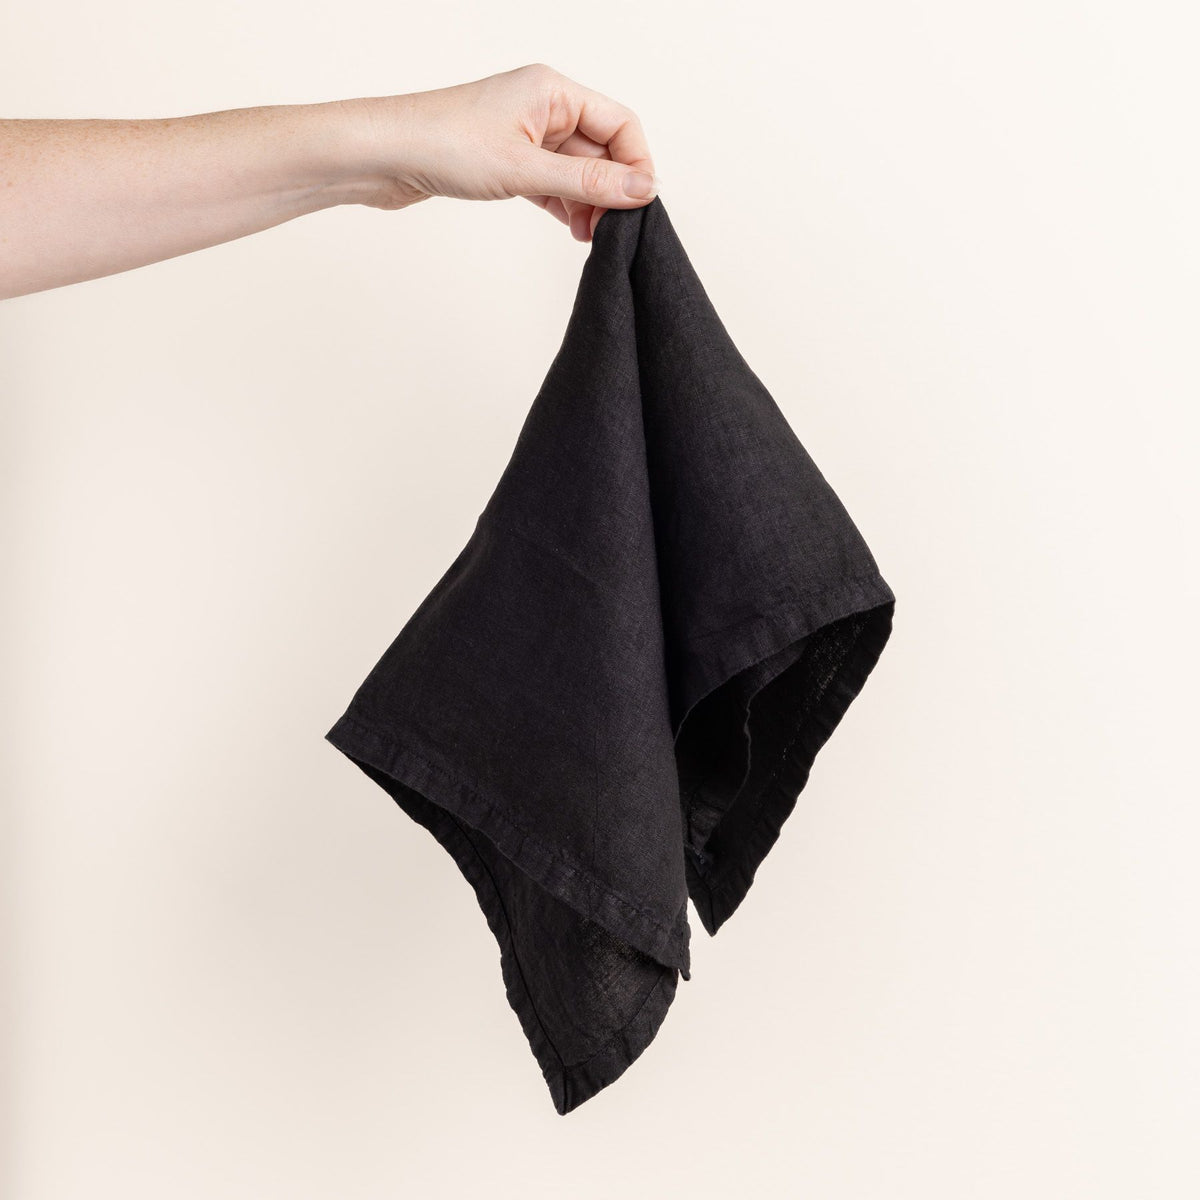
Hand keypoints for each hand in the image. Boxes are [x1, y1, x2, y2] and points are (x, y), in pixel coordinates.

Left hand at [346, 63, 659, 241]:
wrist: (382, 155)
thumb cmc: (443, 144)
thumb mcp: (525, 169)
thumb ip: (588, 183)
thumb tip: (642, 190)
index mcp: (552, 91)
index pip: (619, 124)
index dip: (636, 165)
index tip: (640, 205)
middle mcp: (541, 107)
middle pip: (600, 150)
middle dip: (610, 191)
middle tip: (613, 231)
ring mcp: (523, 135)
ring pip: (575, 171)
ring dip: (587, 203)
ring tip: (590, 237)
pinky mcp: (506, 161)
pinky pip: (551, 182)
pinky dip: (563, 205)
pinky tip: (570, 229)